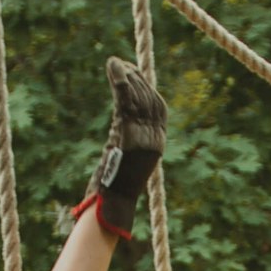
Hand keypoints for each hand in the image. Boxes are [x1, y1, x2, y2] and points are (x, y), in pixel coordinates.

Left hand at [78, 57, 166, 238]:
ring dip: (126, 76)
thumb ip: (128, 139)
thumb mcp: (125, 160)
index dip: (147, 88)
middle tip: (121, 63)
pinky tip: (113, 66)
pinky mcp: (129, 136)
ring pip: (137, 98)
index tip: (134, 73)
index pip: (158, 108)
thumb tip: (122, 121)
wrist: (112, 207)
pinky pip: (126, 102)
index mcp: (157, 144)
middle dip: (137, 78)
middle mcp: (155, 139)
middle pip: (150, 99)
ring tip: (114, 63)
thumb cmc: (113, 190)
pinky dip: (120, 81)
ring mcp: (143, 138)